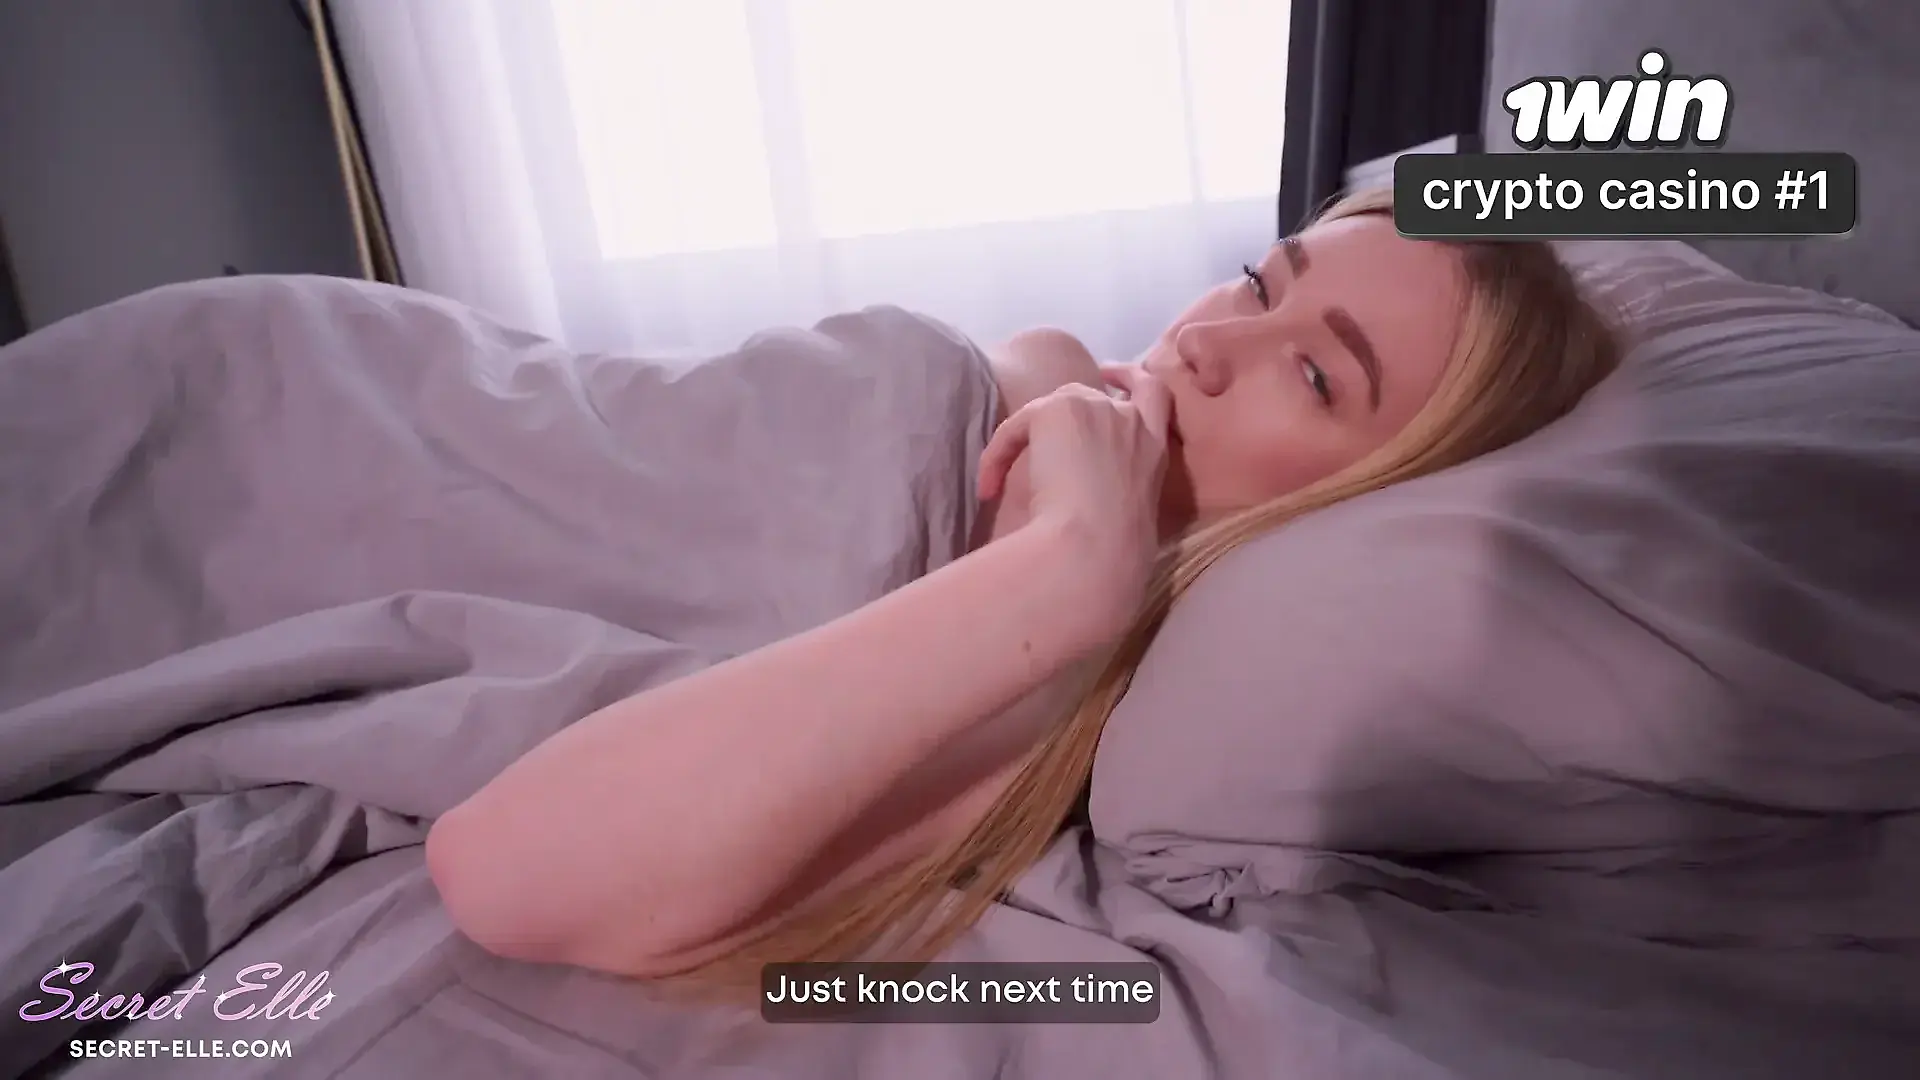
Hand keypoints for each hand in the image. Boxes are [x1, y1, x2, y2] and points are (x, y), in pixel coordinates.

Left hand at [976, 371, 1171, 631]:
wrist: (1094, 547)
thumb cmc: (1112, 554)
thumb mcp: (1126, 521)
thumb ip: (1112, 496)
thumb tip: (1084, 508)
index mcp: (1155, 451)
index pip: (1155, 397)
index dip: (1133, 379)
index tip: (1114, 376)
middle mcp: (1131, 422)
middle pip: (1103, 388)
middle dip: (1081, 392)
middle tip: (1053, 408)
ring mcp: (1098, 410)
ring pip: (1053, 408)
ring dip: (1028, 435)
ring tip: (998, 475)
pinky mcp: (1059, 410)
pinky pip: (1017, 426)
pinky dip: (998, 454)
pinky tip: (988, 487)